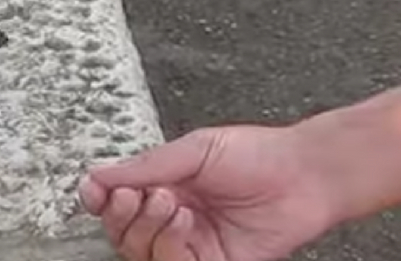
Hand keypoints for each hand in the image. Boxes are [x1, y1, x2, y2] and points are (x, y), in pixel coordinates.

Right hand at [78, 125, 338, 260]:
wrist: (306, 175)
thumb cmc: (257, 155)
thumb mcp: (195, 150)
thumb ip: (147, 165)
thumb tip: (98, 175)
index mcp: (164, 186)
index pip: (117, 202)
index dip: (99, 200)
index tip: (94, 191)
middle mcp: (173, 219)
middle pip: (123, 233)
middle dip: (123, 215)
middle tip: (142, 195)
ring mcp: (192, 245)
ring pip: (142, 254)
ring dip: (149, 229)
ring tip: (173, 204)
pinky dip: (170, 249)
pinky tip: (185, 224)